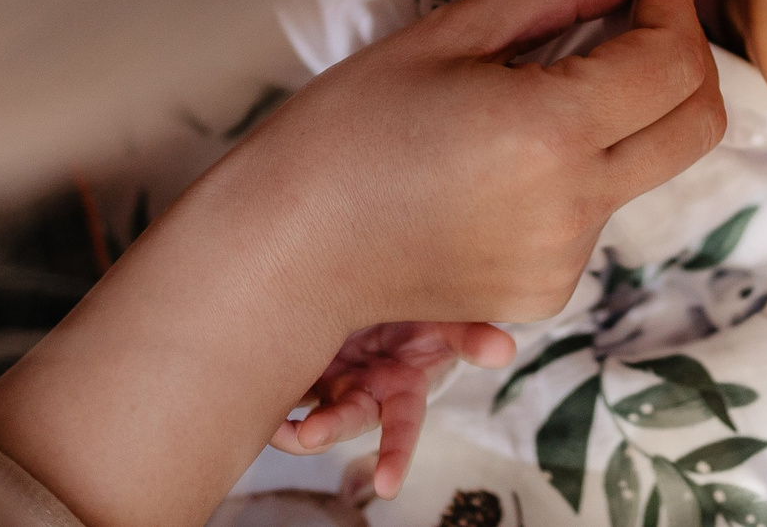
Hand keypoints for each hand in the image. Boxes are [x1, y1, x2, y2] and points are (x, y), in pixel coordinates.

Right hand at [0, 0, 721, 526]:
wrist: (286, 249)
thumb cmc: (345, 130)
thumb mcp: (446, 35)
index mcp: (553, 132)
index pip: (673, 62)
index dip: (676, 4)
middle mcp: (575, 206)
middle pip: (696, 125)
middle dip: (685, 58)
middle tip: (643, 16)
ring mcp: (565, 258)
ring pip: (646, 166)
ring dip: (625, 115)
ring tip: (543, 86)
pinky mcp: (545, 292)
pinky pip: (597, 213)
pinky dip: (579, 171)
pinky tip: (505, 154)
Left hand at [271, 322, 516, 498]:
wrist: (382, 278)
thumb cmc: (425, 306)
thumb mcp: (451, 318)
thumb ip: (474, 335)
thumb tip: (506, 350)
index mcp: (404, 385)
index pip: (404, 425)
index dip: (396, 456)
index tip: (386, 489)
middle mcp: (366, 390)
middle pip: (348, 419)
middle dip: (330, 431)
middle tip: (309, 436)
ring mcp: (333, 378)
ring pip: (311, 407)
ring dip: (293, 423)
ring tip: (278, 425)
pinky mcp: (307, 360)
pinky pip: (287, 381)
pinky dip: (274, 387)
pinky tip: (260, 382)